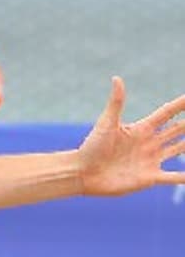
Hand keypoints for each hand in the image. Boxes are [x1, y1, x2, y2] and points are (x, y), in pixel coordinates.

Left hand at [76, 77, 184, 195]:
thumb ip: (116, 103)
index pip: (167, 113)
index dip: (180, 105)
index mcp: (140, 129)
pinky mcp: (149, 178)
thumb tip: (117, 78)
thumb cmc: (91, 147)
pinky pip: (173, 177)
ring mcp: (151, 160)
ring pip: (179, 150)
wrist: (82, 173)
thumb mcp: (107, 123)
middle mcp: (149, 144)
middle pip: (178, 131)